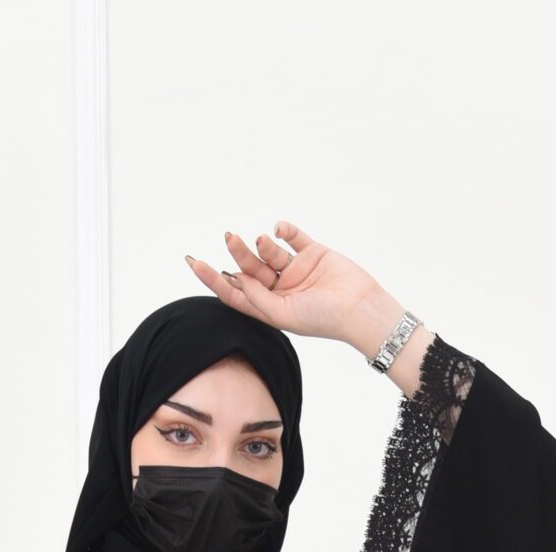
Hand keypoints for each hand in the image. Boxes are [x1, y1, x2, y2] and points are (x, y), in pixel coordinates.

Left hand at [184, 223, 405, 361]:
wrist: (360, 307)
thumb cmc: (324, 319)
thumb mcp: (285, 315)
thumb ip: (259, 299)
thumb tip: (238, 279)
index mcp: (270, 308)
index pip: (236, 293)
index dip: (214, 279)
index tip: (195, 263)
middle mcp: (280, 289)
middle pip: (250, 269)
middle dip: (237, 253)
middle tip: (229, 236)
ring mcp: (296, 270)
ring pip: (269, 252)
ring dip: (261, 244)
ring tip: (259, 239)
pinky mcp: (313, 253)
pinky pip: (293, 237)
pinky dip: (284, 230)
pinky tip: (279, 229)